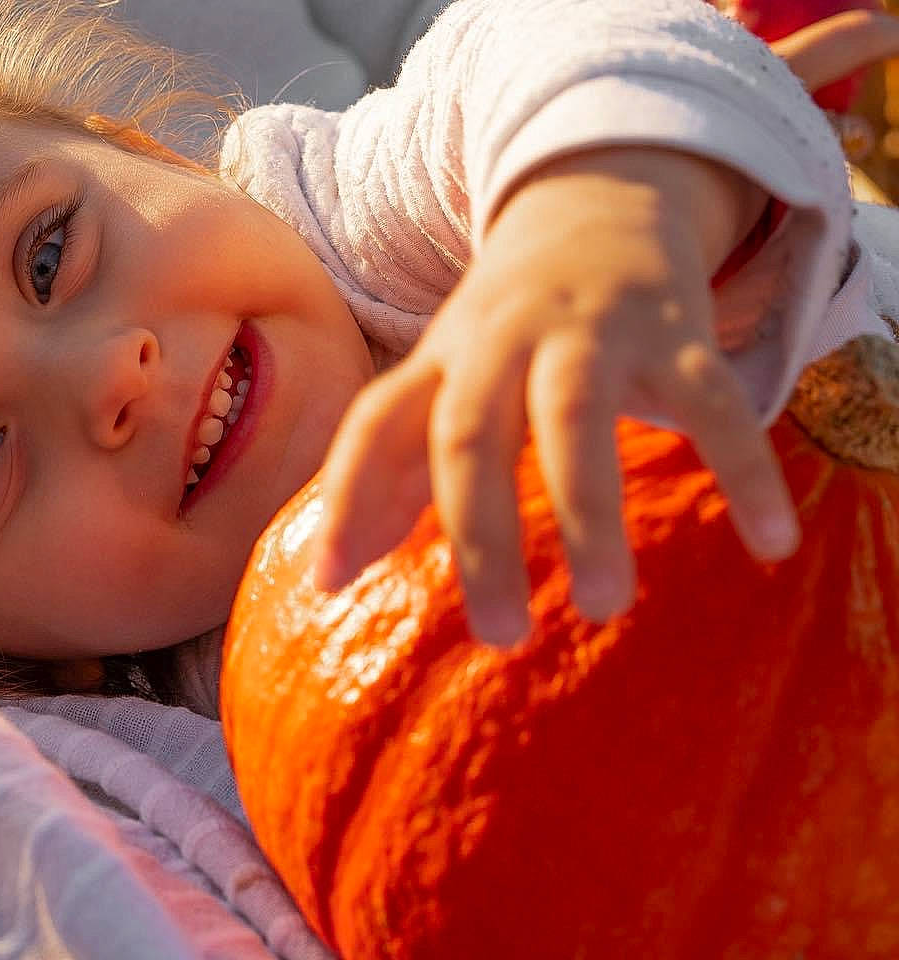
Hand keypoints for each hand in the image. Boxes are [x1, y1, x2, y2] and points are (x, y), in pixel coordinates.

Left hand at [312, 147, 799, 646]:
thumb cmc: (503, 328)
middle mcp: (503, 340)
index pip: (375, 423)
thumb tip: (329, 572)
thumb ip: (389, 469)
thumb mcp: (437, 380)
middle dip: (479, 537)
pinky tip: (772, 544)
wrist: (595, 202)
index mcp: (438, 358)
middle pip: (470, 433)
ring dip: (587, 515)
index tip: (329, 582)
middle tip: (501, 634)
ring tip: (607, 606)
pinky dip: (746, 471)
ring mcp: (591, 331)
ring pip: (575, 419)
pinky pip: (716, 404)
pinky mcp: (678, 331)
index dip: (344, 498)